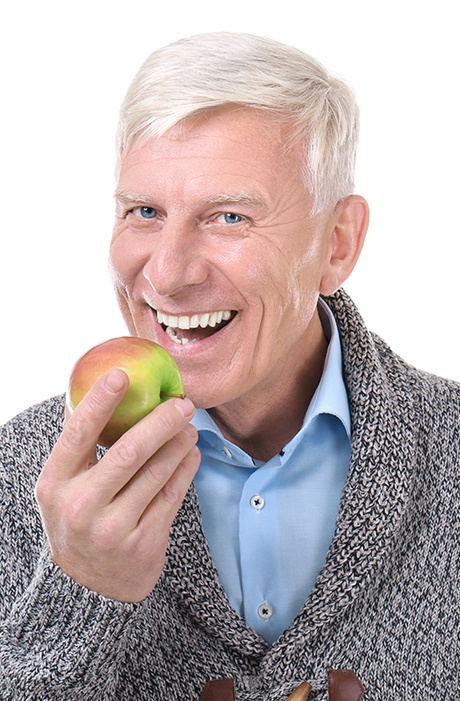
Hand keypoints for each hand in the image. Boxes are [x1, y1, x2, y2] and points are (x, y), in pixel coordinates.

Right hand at [35, 368, 199, 601]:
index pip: (78, 435)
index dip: (100, 402)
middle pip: (128, 452)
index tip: (122, 375)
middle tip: (182, 403)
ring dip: (179, 443)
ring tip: (189, 426)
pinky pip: (172, 496)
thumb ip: (78, 446)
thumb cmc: (78, 518)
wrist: (89, 586)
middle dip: (161, 421)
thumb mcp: (63, 487)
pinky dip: (185, 469)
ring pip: (156, 473)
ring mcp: (112, 529)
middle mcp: (81, 507)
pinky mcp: (143, 543)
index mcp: (55, 484)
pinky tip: (191, 454)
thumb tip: (98, 389)